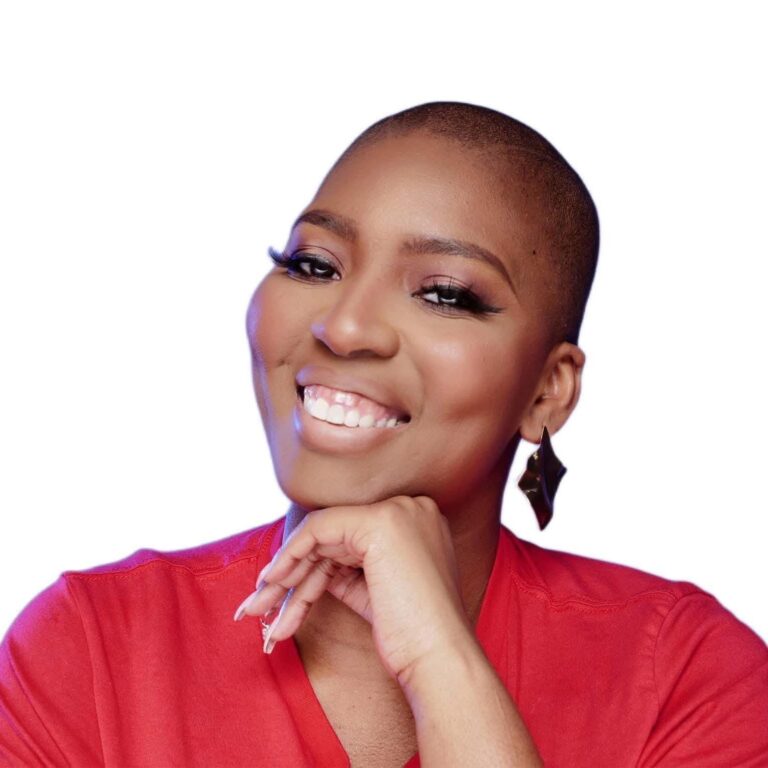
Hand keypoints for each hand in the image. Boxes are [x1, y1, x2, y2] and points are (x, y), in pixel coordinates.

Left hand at [234, 495, 475, 683]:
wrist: (439, 660)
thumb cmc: (412, 636)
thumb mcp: (373, 590)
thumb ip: (345, 568)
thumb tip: (305, 565)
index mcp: (416, 521)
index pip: (348, 537)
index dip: (312, 566)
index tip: (282, 595)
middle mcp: (411, 508)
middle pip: (332, 538)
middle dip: (291, 574)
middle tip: (258, 605)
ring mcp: (398, 512)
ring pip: (321, 536)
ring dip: (284, 575)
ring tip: (257, 608)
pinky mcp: (379, 524)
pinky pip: (318, 531)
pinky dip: (290, 556)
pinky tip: (271, 583)